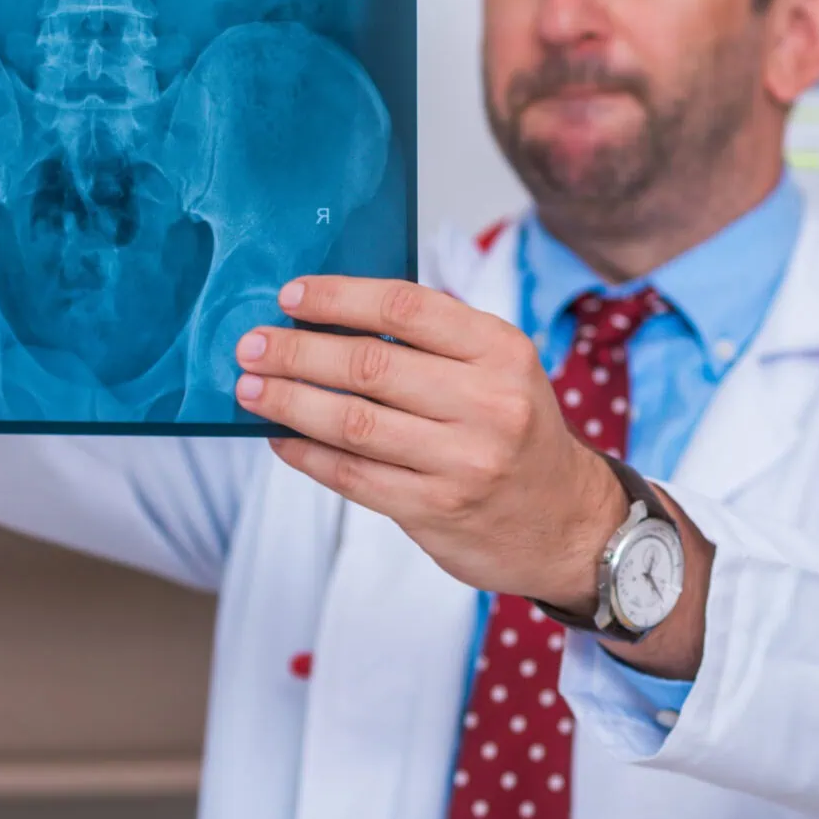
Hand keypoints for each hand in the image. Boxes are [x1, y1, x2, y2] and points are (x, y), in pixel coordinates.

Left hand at [233, 276, 634, 613]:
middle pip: (370, 365)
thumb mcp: (500, 369)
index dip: (340, 298)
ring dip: (290, 402)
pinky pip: (355, 476)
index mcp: (501, 351)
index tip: (291, 297)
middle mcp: (487, 403)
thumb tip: (330, 319)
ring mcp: (463, 461)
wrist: (568, 521)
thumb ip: (434, 342)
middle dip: (297, 352)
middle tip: (252, 344)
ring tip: (250, 388)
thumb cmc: (518, 431)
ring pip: (354, 423)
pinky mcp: (437, 509)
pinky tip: (280, 437)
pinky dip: (308, 454)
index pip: (407, 307)